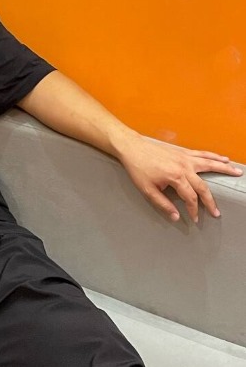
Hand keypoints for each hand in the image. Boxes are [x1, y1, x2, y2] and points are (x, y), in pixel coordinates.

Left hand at [117, 134, 241, 222]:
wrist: (132, 147)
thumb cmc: (137, 168)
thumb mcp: (147, 190)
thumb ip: (163, 204)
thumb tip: (176, 216)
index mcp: (175, 177)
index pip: (190, 198)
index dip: (194, 210)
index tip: (195, 218)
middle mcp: (184, 167)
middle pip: (202, 186)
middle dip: (210, 201)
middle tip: (216, 212)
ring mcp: (185, 157)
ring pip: (209, 164)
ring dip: (224, 169)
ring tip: (237, 173)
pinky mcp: (183, 152)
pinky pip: (202, 154)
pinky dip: (214, 156)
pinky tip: (223, 158)